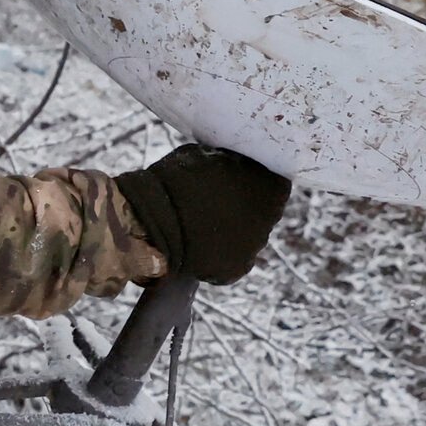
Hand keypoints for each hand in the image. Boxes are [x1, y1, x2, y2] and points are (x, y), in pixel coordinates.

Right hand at [115, 145, 290, 284]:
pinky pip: (232, 260)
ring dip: (231, 232)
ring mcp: (255, 246)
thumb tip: (234, 162)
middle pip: (263, 213)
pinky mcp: (237, 269)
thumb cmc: (176, 180)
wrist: (151, 219)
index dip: (255, 184)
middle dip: (243, 209)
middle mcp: (270, 218)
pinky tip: (198, 246)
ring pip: (248, 237)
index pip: (274, 185)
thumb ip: (231, 163)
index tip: (236, 183)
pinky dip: (219, 255)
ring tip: (200, 226)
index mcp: (270, 186)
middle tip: (213, 206)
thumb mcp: (209, 156)